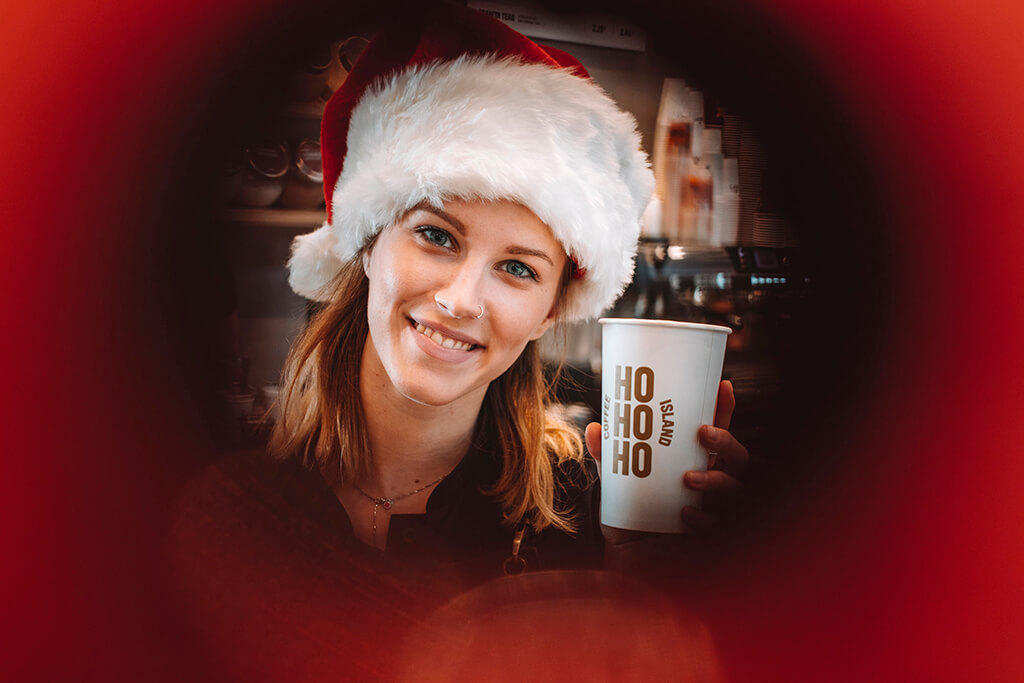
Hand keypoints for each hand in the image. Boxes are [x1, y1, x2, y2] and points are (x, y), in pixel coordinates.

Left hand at [584, 380, 748, 535]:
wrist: (629, 566)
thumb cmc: (630, 524)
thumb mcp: (617, 488)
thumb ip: (609, 459)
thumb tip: (596, 429)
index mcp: (694, 466)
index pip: (716, 434)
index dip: (723, 410)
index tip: (721, 385)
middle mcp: (712, 486)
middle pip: (738, 457)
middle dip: (726, 441)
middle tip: (703, 433)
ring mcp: (717, 511)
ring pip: (737, 487)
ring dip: (718, 479)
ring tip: (690, 479)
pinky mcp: (714, 538)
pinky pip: (722, 523)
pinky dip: (705, 516)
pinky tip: (686, 515)